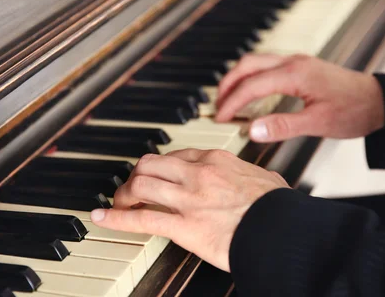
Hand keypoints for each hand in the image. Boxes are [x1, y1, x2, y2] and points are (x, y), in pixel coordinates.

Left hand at [90, 149, 288, 271]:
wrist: (284, 231)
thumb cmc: (279, 209)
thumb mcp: (264, 179)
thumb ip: (247, 175)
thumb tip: (251, 179)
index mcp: (216, 160)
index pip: (175, 154)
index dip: (159, 166)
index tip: (155, 173)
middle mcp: (197, 173)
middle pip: (150, 164)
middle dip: (135, 175)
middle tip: (130, 187)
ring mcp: (188, 199)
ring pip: (141, 186)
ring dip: (123, 195)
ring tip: (117, 203)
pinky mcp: (183, 226)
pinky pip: (141, 218)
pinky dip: (116, 218)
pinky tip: (101, 218)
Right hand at [215, 53, 384, 141]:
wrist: (380, 101)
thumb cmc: (354, 110)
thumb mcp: (318, 123)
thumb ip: (282, 126)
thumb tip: (251, 131)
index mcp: (295, 73)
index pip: (251, 85)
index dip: (232, 103)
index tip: (220, 118)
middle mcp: (293, 62)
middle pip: (246, 65)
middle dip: (227, 85)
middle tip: (217, 107)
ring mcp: (296, 61)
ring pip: (255, 61)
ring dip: (237, 78)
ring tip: (228, 100)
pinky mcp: (300, 66)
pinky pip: (266, 65)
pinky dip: (251, 77)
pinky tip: (250, 92)